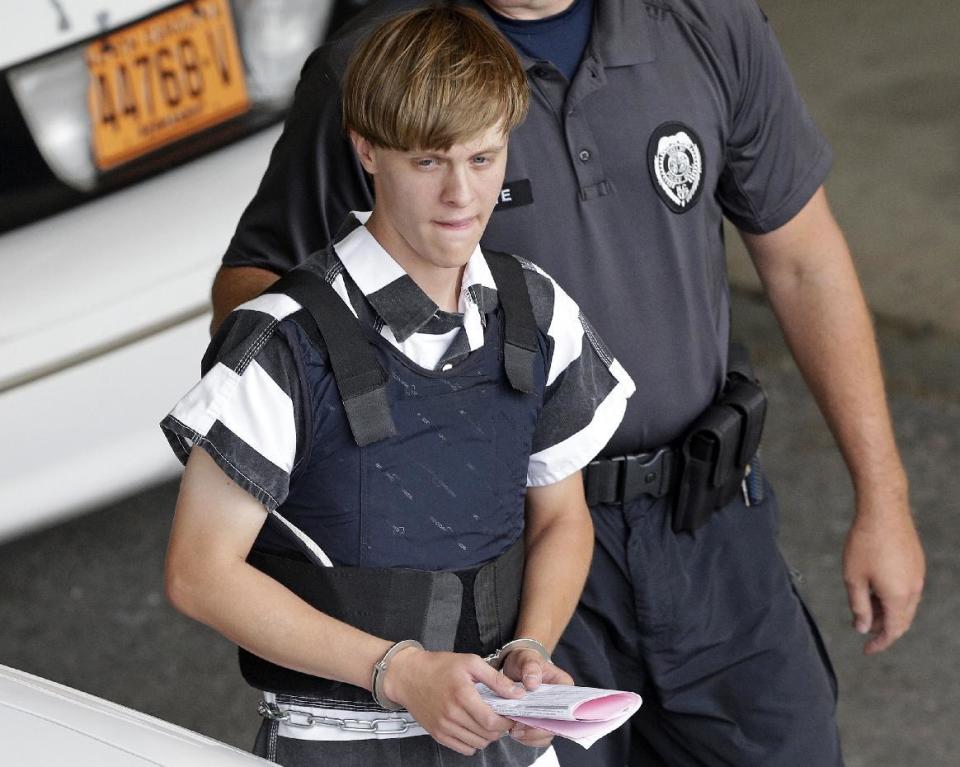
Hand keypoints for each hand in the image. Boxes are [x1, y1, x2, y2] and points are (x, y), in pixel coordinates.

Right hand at [382, 648, 521, 755]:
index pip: (491, 721)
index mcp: (462, 695)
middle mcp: (452, 714)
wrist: (408, 676)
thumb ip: (495, 679)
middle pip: (486, 735)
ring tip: (487, 721)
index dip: (506, 722)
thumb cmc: (439, 666)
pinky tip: (473, 728)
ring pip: (476, 744)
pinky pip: (463, 749)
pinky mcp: (437, 734)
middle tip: (501, 718)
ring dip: (487, 736)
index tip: (510, 716)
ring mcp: (443, 727)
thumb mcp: (470, 663)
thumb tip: (516, 693)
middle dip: (499, 729)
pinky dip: (473, 743)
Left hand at [501, 648, 573, 747]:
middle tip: (517, 728)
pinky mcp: (539, 721)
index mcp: (565, 687)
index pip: (567, 707)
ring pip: (546, 734)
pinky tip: (513, 731)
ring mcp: (551, 714)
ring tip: (513, 731)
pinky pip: (536, 736)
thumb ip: (531, 667)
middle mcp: (562, 704)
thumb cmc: (526, 660)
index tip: (534, 719)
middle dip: (537, 730)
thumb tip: (533, 684)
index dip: (553, 718)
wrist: (517, 666)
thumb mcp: (527, 658)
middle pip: (556, 725)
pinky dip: (525, 737)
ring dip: (530, 736)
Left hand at [843, 493, 924, 653]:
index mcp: (899, 597)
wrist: (883, 511)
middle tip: (863, 628)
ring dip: (888, 612)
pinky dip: (893, 597)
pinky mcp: (916, 564)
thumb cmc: (864, 543)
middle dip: (883, 629)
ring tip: (866, 608)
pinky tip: (876, 589)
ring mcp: (918, 576)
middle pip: (901, 621)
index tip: (867, 650)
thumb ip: (859, 606)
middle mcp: (914, 589)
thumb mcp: (854, 578)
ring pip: (905, 605)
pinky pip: (907, 590)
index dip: (879, 643)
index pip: (892, 631)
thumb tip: (862, 627)